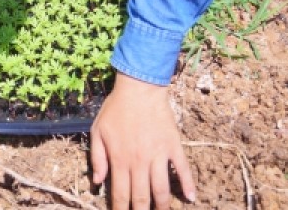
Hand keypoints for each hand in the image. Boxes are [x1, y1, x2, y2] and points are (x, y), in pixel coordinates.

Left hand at [90, 72, 195, 209]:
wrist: (139, 88)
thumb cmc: (115, 108)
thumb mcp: (97, 131)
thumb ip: (97, 158)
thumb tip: (97, 182)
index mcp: (120, 159)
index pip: (120, 194)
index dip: (120, 209)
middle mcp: (139, 162)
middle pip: (141, 197)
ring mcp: (158, 155)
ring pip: (162, 189)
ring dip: (162, 205)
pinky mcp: (173, 146)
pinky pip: (183, 169)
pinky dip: (188, 185)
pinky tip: (190, 198)